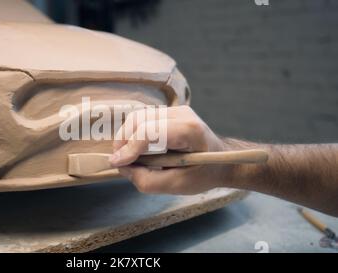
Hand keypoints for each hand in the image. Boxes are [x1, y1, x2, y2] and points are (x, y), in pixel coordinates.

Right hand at [109, 105, 231, 194]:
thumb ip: (147, 180)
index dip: (130, 148)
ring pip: (137, 117)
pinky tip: (137, 150)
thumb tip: (122, 167)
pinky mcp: (168, 112)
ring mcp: (174, 109)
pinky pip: (142, 119)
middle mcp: (181, 113)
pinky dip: (133, 134)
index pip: (150, 132)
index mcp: (189, 130)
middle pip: (139, 120)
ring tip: (127, 157)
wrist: (222, 160)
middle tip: (119, 162)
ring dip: (126, 137)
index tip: (117, 163)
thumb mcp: (177, 186)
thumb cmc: (203, 174)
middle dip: (123, 141)